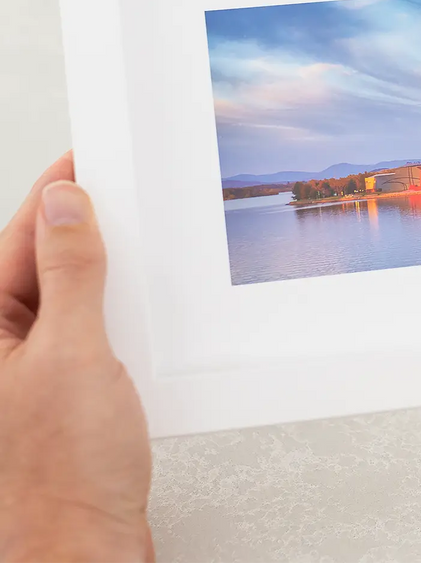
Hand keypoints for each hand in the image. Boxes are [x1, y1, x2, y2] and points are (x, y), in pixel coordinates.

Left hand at [0, 154, 152, 561]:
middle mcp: (2, 350)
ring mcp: (32, 373)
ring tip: (138, 252)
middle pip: (41, 263)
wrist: (86, 546)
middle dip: (83, 228)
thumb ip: (70, 274)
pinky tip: (143, 312)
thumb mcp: (73, 353)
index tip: (88, 159)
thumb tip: (65, 205)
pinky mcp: (66, 394)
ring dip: (105, 274)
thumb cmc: (64, 472)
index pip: (17, 239)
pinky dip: (119, 313)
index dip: (55, 194)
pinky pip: (90, 331)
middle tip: (123, 193)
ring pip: (70, 297)